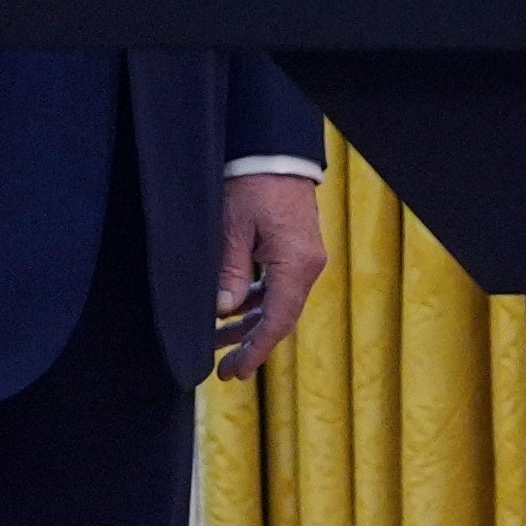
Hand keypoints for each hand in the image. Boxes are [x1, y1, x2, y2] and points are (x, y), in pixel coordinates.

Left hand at [213, 168, 330, 377]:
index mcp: (296, 265)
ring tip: (217, 340)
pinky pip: (278, 287)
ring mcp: (304, 259)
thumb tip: (223, 312)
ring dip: (249, 323)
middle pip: (279, 317)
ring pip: (277, 304)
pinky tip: (232, 310)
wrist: (273, 152)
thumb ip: (229, 273)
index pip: (277, 322)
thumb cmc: (251, 185)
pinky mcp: (296, 250)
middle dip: (249, 343)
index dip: (254, 351)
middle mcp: (307, 266)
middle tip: (223, 370)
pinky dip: (256, 302)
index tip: (232, 372)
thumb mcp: (231, 229)